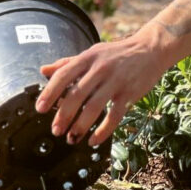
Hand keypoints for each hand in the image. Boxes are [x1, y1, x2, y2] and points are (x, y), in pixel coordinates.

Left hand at [36, 35, 163, 145]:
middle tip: (55, 131)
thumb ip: (68, 63)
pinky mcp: (130, 92)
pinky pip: (114, 116)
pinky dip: (103, 131)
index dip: (50, 93)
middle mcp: (100, 68)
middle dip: (63, 115)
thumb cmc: (117, 53)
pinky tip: (94, 141)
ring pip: (94, 107)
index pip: (63, 75)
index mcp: (88, 57)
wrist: (150, 48)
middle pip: (76, 94)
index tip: (40, 109)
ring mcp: (116, 80)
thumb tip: (43, 70)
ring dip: (80, 126)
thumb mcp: (92, 53)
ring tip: (71, 138)